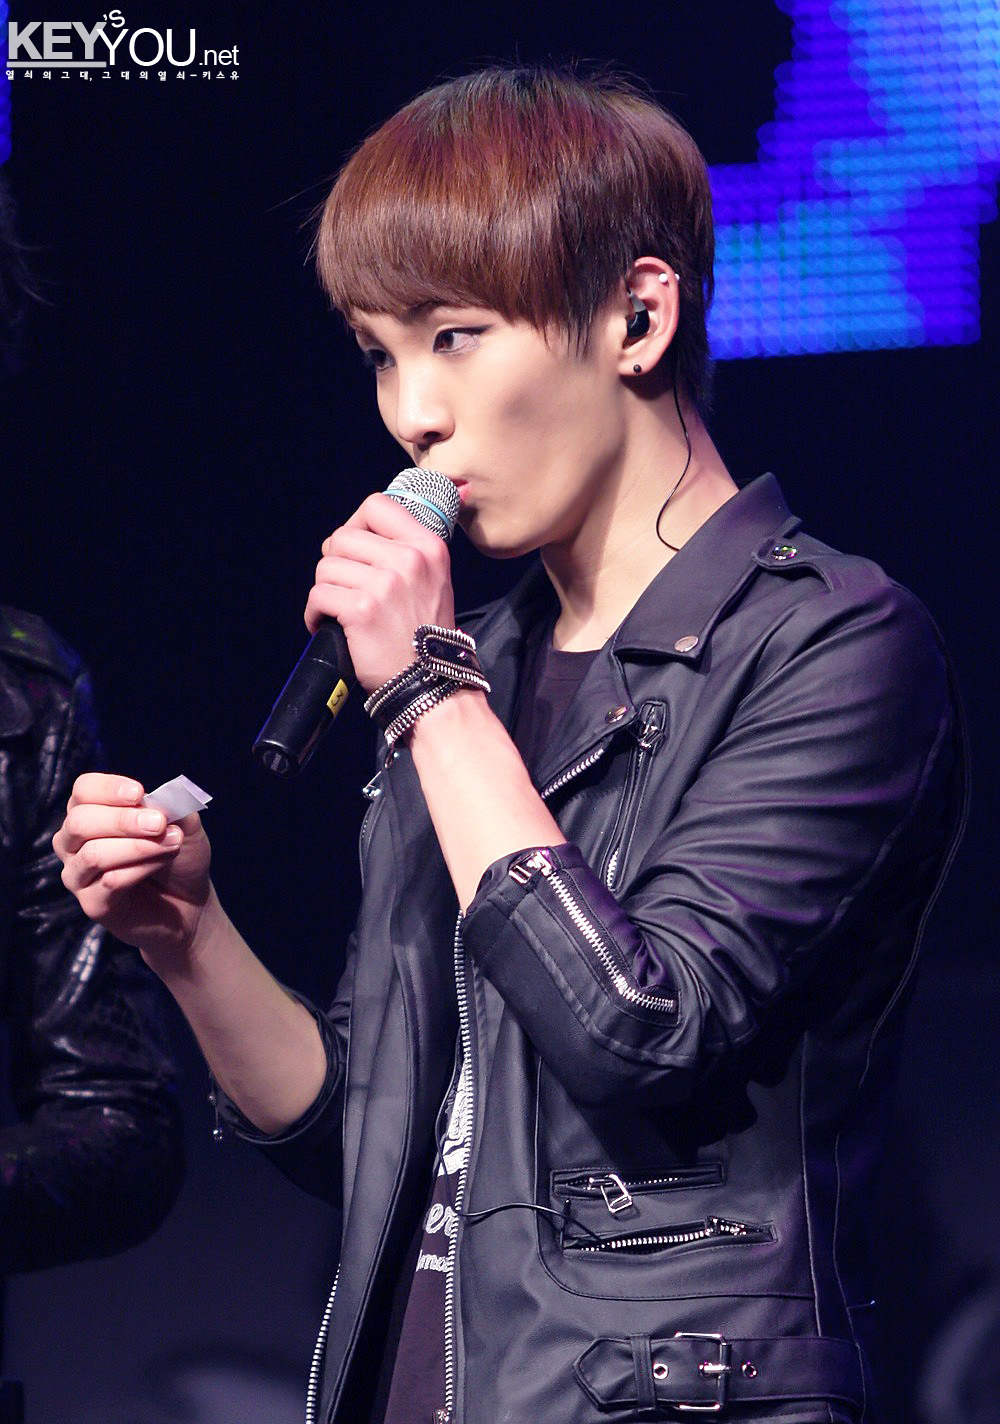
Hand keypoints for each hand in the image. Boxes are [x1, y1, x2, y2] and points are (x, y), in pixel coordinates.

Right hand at [53, 773, 213, 969]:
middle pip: (80, 821)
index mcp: (91, 812)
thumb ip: (171, 806)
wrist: (191, 902)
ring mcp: (79, 875)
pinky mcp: (92, 904)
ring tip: (171, 843)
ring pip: (93, 854)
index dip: (108, 789)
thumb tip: (157, 799)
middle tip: (160, 823)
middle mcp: (74, 842)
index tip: (139, 793)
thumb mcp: (184, 823)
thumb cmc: (179, 856)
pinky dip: (141, 869)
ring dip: (137, 846)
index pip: (83, 790)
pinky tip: (161, 864)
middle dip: (123, 820)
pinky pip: (109, 882)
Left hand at [304, 492, 456, 690]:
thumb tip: (357, 532)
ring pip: (326, 567)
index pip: (377, 505)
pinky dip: (316, 613)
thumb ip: (405, 551)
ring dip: (325, 591)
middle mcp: (409, 560)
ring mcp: (386, 584)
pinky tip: (329, 625)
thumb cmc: (424, 635)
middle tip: (346, 589)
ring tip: (339, 611)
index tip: (355, 551)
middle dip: (336, 564)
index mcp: (428, 546)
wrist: (430, 682)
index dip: (356, 525)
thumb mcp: (433, 580)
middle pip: (342, 537)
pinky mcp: (363, 609)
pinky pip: (318, 595)